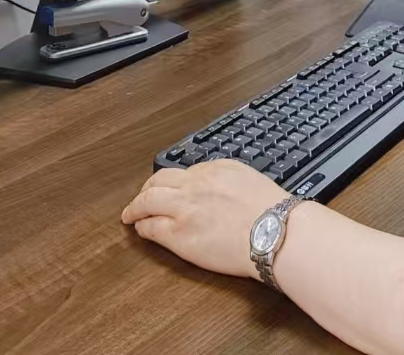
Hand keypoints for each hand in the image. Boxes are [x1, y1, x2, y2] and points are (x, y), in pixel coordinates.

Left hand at [122, 159, 288, 278]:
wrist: (274, 231)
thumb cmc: (271, 212)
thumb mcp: (249, 180)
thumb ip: (227, 179)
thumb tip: (215, 186)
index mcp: (215, 169)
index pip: (184, 173)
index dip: (174, 183)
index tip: (171, 189)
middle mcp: (195, 184)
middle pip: (158, 180)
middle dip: (146, 188)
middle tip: (141, 196)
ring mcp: (184, 208)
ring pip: (147, 200)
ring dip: (135, 206)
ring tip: (130, 213)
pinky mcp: (178, 234)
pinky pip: (151, 227)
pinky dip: (142, 226)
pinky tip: (140, 229)